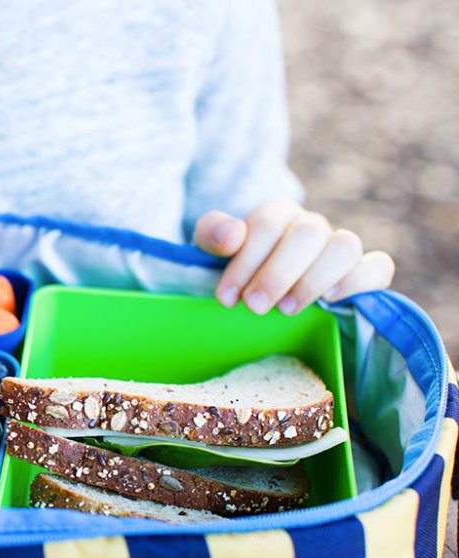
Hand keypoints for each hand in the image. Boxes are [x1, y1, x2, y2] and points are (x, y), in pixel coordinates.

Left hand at [193, 200, 394, 314]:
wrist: (260, 288)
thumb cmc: (237, 267)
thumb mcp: (212, 249)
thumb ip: (212, 233)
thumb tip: (232, 235)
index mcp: (278, 214)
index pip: (268, 224)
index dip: (246, 261)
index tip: (227, 297)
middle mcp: (312, 226)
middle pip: (308, 234)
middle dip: (277, 274)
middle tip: (254, 306)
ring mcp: (340, 247)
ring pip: (346, 246)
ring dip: (314, 280)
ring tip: (286, 309)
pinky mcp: (363, 271)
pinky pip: (379, 267)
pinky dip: (359, 282)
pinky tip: (331, 301)